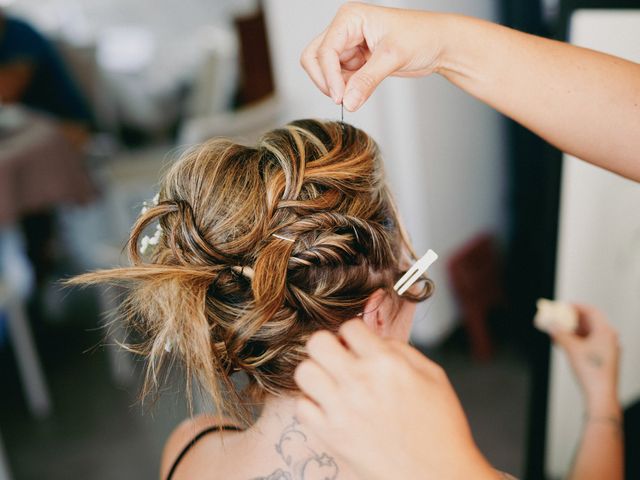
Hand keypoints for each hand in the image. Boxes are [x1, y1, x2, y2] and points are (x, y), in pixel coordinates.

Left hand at [293, 320, 499, 479]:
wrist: (439, 476)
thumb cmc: (441, 427)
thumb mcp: (433, 375)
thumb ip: (401, 349)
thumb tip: (374, 339)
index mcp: (387, 363)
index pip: (349, 326)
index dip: (353, 333)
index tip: (358, 346)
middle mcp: (360, 382)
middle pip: (317, 342)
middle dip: (327, 345)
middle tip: (338, 359)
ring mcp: (341, 409)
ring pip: (304, 371)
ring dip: (316, 373)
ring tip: (331, 383)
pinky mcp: (331, 436)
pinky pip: (301, 407)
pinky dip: (311, 405)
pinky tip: (329, 409)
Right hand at [300, 2, 447, 110]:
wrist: (439, 43)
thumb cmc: (422, 36)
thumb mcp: (393, 58)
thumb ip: (367, 81)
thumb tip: (348, 102)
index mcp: (350, 18)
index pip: (325, 50)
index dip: (329, 76)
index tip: (340, 97)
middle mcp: (344, 30)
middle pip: (314, 58)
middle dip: (325, 80)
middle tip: (342, 98)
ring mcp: (348, 46)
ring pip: (324, 71)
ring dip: (336, 86)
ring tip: (358, 92)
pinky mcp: (356, 61)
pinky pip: (340, 79)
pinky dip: (346, 89)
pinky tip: (362, 90)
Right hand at [549, 304, 620, 415]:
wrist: (601, 395)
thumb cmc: (591, 372)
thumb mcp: (571, 348)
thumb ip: (560, 334)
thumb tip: (551, 325)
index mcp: (606, 332)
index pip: (591, 311)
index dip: (576, 306)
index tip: (563, 305)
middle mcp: (609, 338)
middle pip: (589, 321)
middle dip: (571, 319)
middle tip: (557, 317)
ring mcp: (607, 348)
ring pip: (588, 333)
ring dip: (572, 330)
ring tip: (556, 331)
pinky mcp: (603, 358)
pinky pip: (588, 343)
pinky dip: (576, 340)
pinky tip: (563, 343)